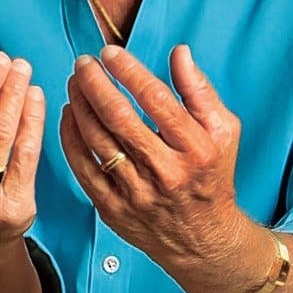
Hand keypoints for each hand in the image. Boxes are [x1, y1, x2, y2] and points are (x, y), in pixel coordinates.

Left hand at [59, 44, 247, 292]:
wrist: (203, 240)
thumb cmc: (211, 173)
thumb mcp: (223, 130)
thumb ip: (199, 89)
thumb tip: (179, 52)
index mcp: (195, 148)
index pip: (156, 99)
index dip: (129, 71)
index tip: (110, 52)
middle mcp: (166, 172)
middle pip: (120, 118)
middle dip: (95, 83)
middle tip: (83, 62)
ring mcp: (137, 194)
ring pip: (97, 140)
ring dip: (80, 104)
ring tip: (74, 82)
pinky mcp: (113, 209)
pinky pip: (83, 167)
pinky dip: (71, 136)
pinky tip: (68, 113)